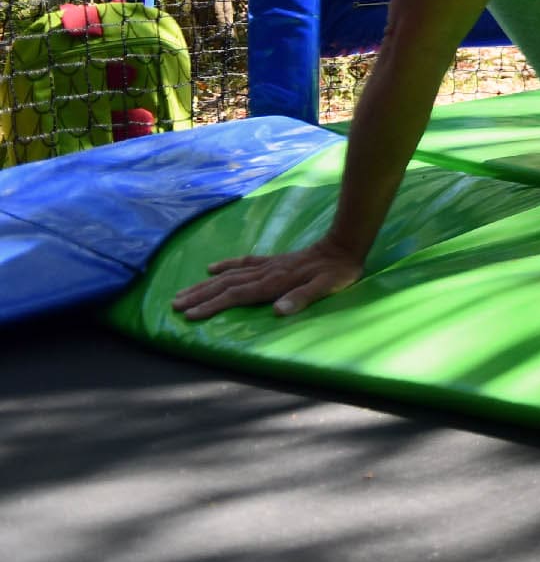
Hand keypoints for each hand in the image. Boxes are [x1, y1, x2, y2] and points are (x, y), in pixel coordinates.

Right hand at [171, 238, 363, 320]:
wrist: (343, 246)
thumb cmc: (337, 272)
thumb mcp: (326, 287)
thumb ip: (302, 298)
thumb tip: (278, 311)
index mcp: (273, 283)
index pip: (235, 296)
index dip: (212, 306)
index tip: (190, 315)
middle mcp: (264, 273)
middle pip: (224, 285)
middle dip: (199, 296)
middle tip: (174, 306)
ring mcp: (266, 266)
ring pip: (228, 275)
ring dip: (204, 285)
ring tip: (182, 293)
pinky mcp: (271, 261)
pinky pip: (243, 263)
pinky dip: (226, 265)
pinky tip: (211, 268)